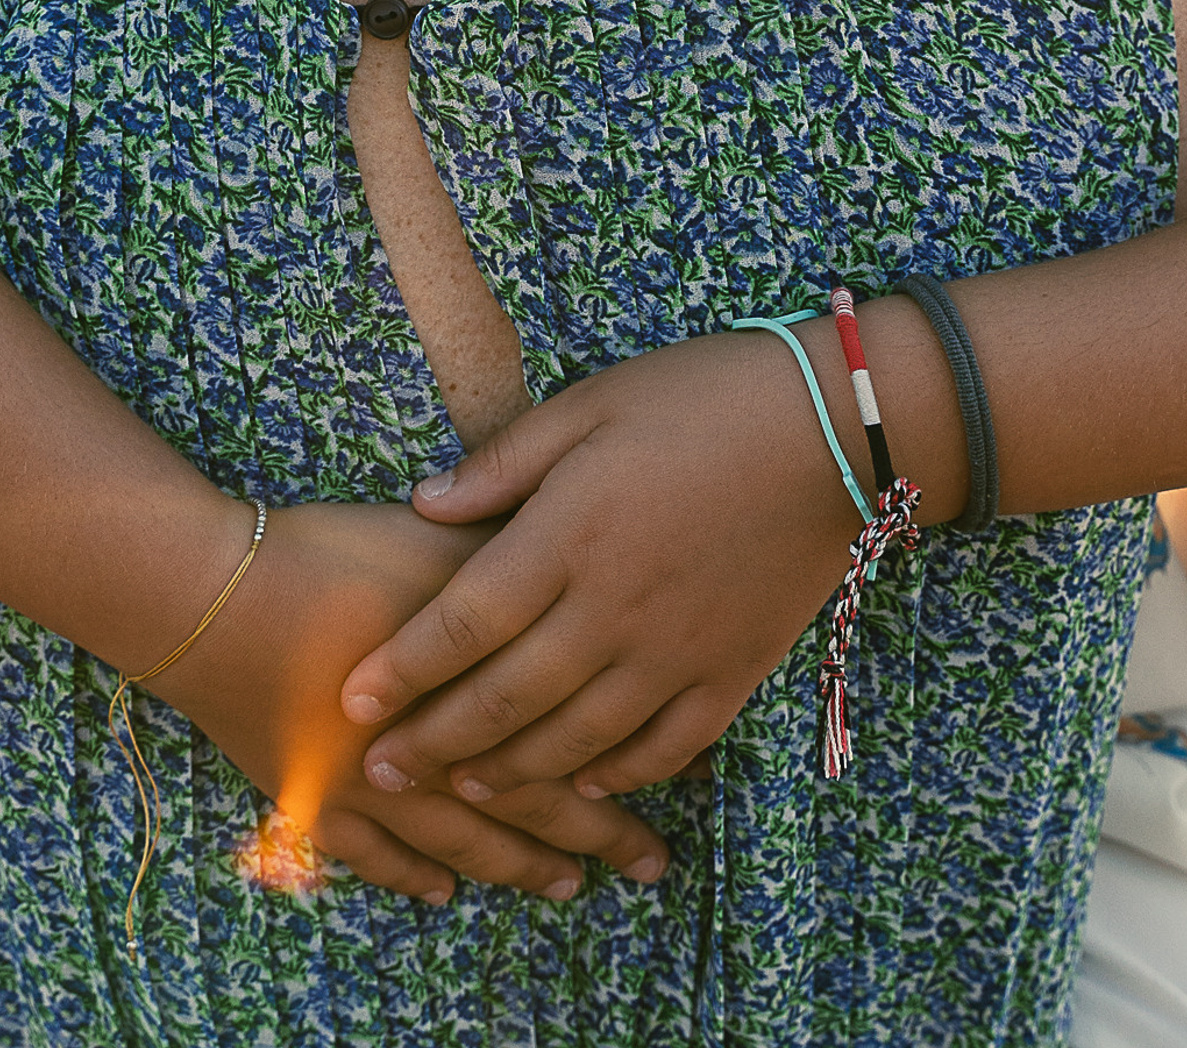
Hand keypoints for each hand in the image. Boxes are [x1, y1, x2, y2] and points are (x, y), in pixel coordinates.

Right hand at [152, 499, 669, 903]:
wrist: (207, 591)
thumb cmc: (327, 551)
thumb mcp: (436, 533)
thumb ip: (509, 548)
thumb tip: (583, 549)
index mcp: (473, 679)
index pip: (571, 734)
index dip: (632, 760)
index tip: (691, 780)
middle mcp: (429, 747)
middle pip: (528, 799)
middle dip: (596, 835)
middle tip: (650, 865)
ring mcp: (366, 783)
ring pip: (459, 841)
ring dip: (517, 866)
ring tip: (566, 888)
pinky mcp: (306, 795)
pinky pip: (370, 855)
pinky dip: (410, 875)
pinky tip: (442, 892)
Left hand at [338, 333, 868, 801]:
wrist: (833, 428)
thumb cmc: (703, 396)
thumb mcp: (592, 403)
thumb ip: (504, 463)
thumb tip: (424, 505)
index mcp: (570, 535)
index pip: (464, 621)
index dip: (404, 669)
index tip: (353, 701)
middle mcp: (614, 609)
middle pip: (506, 699)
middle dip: (434, 743)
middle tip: (379, 770)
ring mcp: (675, 650)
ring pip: (576, 739)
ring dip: (509, 773)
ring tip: (459, 790)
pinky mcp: (731, 671)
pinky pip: (663, 748)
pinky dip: (615, 774)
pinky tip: (581, 779)